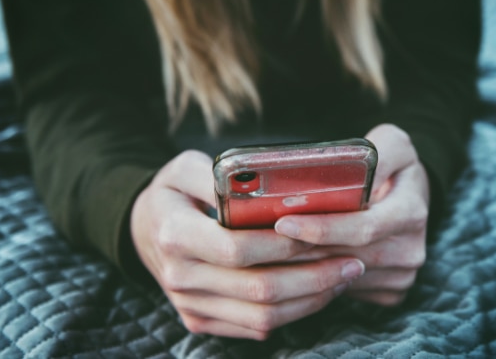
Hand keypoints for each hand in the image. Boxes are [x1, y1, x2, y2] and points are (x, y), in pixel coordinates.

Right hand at [130, 150, 365, 339]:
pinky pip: (254, 328)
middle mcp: (180, 277)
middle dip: (313, 277)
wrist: (144, 230)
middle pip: (258, 289)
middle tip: (352, 261)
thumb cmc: (172, 193)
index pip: (238, 248)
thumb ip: (218, 173)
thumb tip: (262, 184)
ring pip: (262, 317)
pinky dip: (293, 313)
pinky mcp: (200, 320)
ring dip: (310, 300)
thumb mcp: (182, 167)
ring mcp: (190, 305)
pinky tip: (316, 291)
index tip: (324, 234)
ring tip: (343, 277)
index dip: (285, 245)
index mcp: (175, 235)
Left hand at [275, 124, 429, 305]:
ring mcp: (401, 275)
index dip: (322, 228)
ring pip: (342, 277)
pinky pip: (347, 290)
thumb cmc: (394, 165)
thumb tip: (347, 169)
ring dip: (304, 266)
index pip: (364, 228)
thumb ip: (374, 152)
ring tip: (269, 250)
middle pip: (346, 257)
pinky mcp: (390, 291)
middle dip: (302, 251)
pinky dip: (320, 280)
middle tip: (262, 240)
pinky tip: (296, 262)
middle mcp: (411, 249)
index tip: (284, 222)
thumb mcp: (392, 143)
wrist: (411, 195)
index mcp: (411, 211)